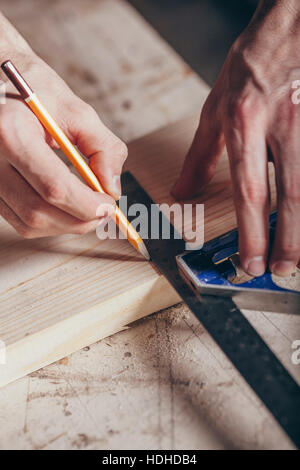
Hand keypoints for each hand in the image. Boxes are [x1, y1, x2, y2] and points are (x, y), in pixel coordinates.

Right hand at [0, 55, 126, 237]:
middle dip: (80, 220)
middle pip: (39, 213)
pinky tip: (64, 205)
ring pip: (29, 223)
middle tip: (104, 211)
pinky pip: (19, 220)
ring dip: (65, 224)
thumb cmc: (35, 90)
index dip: (87, 204)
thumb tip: (113, 188)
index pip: (54, 187)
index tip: (109, 204)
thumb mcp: (75, 110)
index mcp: (11, 133)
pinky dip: (49, 220)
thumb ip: (102, 148)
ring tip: (87, 207)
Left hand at [172, 0, 299, 276]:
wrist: (291, 26)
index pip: (249, 188)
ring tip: (296, 257)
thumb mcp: (215, 107)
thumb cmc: (251, 65)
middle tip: (282, 271)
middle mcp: (281, 125)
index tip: (250, 261)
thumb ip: (200, 154)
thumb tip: (181, 191)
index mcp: (245, 122)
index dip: (252, 231)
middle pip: (291, 194)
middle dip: (288, 240)